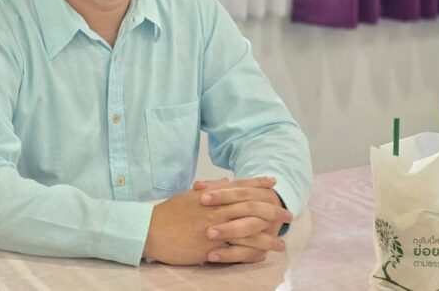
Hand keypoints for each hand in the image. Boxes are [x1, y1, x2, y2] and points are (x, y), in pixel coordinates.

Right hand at [142, 177, 291, 265]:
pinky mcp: (211, 246)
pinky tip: (263, 255)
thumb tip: (226, 182)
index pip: (240, 187)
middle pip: (251, 207)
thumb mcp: (189, 196)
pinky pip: (237, 249)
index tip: (273, 183)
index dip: (258, 184)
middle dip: (272, 210)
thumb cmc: (168, 213)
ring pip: (249, 230)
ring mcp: (215, 227)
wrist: (151, 229)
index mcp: (211, 195)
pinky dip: (252, 252)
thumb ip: (210, 189)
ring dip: (268, 236)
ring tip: (281, 242)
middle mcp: (216, 209)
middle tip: (287, 214)